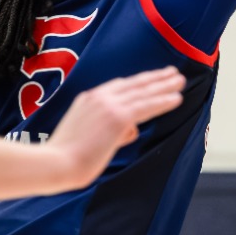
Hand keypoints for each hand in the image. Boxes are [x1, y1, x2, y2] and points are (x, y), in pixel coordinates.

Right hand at [45, 68, 186, 188]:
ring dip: (164, 85)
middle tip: (173, 72)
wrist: (55, 162)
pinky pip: (146, 106)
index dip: (138, 81)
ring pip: (143, 92)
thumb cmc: (66, 157)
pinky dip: (163, 101)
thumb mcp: (88, 136)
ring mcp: (108, 105)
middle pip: (134, 84)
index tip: (151, 77)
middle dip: (155, 78)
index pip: (119, 86)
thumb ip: (111, 131)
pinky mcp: (118, 117)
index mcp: (87, 99)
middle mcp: (98, 97)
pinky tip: (177, 98)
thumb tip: (130, 131)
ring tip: (180, 80)